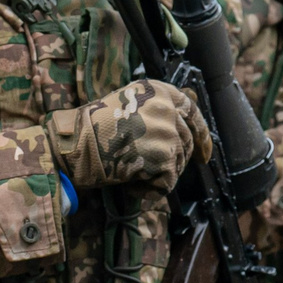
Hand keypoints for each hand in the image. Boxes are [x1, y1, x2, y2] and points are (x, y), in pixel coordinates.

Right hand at [44, 79, 211, 190]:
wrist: (76, 142)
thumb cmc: (93, 127)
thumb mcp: (127, 104)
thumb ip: (154, 111)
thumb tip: (175, 132)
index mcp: (160, 91)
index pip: (192, 110)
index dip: (202, 133)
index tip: (205, 152)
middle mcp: (168, 108)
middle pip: (185, 141)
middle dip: (175, 161)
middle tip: (157, 172)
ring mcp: (168, 132)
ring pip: (177, 163)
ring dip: (158, 175)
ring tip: (131, 174)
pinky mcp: (165, 156)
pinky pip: (166, 183)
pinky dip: (150, 190)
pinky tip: (131, 186)